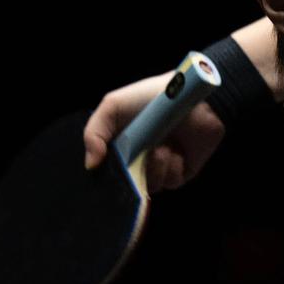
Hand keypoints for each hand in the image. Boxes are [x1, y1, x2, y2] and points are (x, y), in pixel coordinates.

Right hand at [83, 71, 226, 192]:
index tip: (105, 172)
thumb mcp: (113, 106)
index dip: (105, 176)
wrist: (192, 98)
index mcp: (121, 146)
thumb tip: (90, 165)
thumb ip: (93, 133)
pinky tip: (177, 151)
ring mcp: (161, 166)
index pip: (107, 172)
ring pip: (149, 186)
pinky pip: (171, 182)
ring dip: (155, 167)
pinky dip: (172, 168)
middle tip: (136, 162)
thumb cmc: (151, 96)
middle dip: (130, 178)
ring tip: (163, 147)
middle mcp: (140, 159)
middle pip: (127, 185)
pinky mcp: (182, 171)